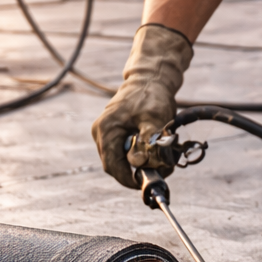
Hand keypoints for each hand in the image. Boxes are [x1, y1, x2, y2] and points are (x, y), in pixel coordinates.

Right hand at [92, 24, 192, 187]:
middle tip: (160, 171)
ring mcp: (106, 133)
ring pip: (120, 159)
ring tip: (161, 160)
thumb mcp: (154, 119)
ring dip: (139, 164)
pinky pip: (123, 151)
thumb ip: (147, 142)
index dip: (129, 179)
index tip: (147, 184)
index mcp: (106, 129)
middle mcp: (101, 132)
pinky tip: (154, 151)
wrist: (151, 78)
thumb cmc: (152, 96)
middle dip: (136, 172)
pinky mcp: (114, 132)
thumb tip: (139, 164)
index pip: (112, 166)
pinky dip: (138, 155)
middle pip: (115, 165)